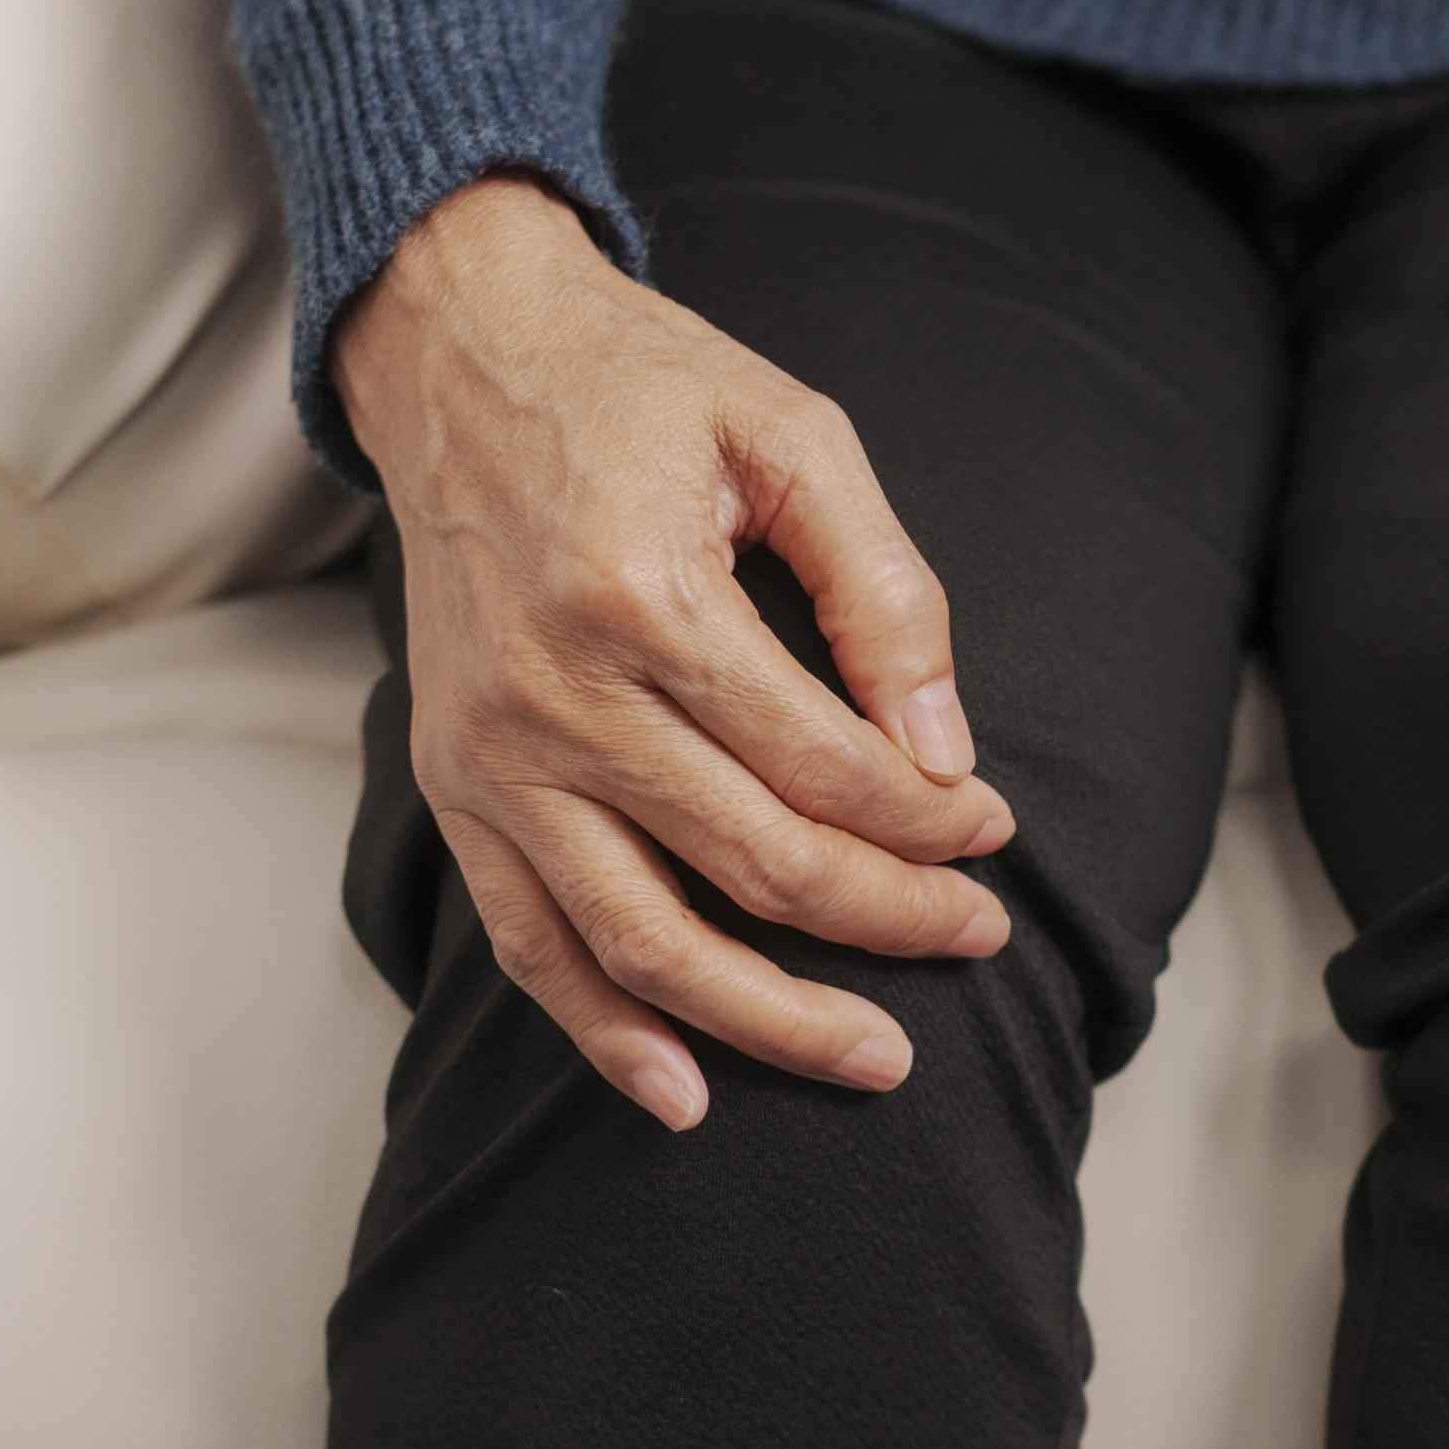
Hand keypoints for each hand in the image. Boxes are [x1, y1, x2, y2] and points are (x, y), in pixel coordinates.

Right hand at [338, 176, 1016, 1130]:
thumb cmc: (641, 385)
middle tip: (981, 939)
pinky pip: (531, 945)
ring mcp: (492, 759)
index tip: (993, 829)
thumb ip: (883, 589)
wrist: (460, 355)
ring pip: (646, 943)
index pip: (827, 767)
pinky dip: (607, 1034)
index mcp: (646, 598)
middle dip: (890, 920)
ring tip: (875, 1060)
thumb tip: (946, 750)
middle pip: (758, 866)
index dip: (931, 820)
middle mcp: (556, 697)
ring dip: (770, 1020)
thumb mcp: (792, 432)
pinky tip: (687, 1094)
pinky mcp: (455, 791)